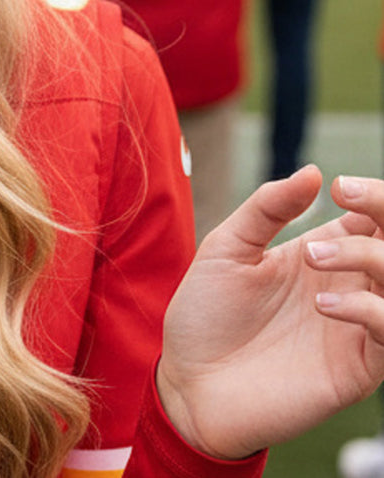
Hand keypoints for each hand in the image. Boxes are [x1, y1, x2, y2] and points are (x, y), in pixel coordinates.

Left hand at [156, 166, 383, 458]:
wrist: (190, 383)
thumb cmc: (206, 313)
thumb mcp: (227, 247)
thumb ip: (268, 208)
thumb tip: (314, 171)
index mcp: (323, 254)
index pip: (373, 219)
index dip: (374, 198)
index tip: (342, 188)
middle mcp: (348, 287)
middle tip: (347, 203)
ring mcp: (357, 328)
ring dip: (372, 259)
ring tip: (312, 257)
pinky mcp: (359, 370)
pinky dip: (370, 312)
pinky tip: (321, 305)